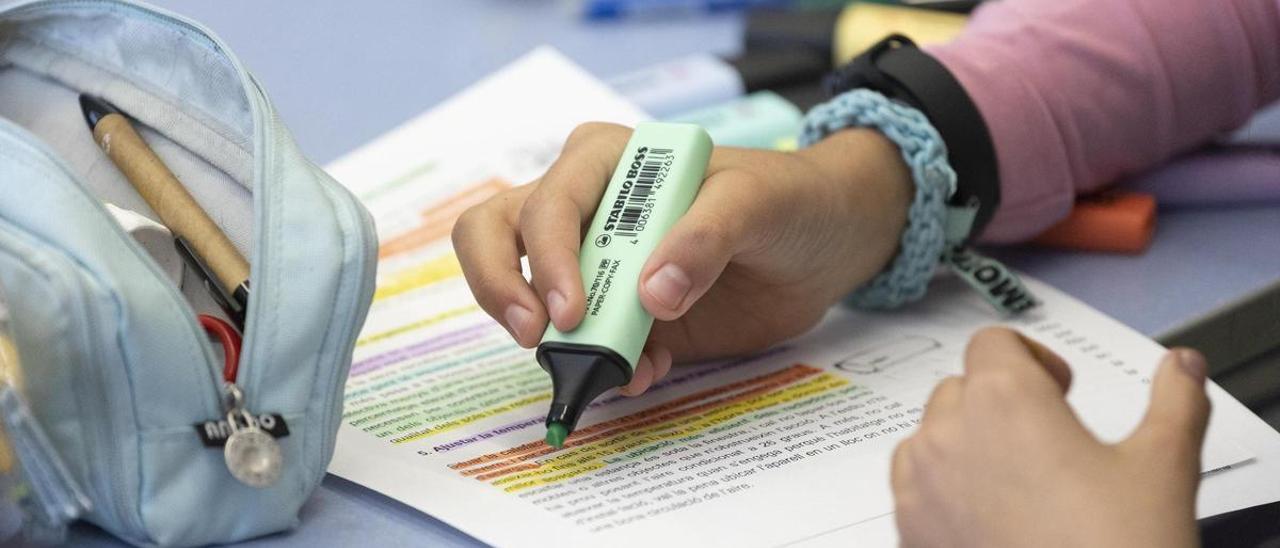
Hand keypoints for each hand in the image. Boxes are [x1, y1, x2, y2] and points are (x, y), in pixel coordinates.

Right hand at [453, 122, 912, 394]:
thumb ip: (705, 237)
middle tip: (537, 338)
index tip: (573, 311)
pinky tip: (648, 372)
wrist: (828, 244)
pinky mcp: (620, 316)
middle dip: (504, 289)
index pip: (547, 202)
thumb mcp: (757, 202)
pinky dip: (602, 368)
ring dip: (556, 342)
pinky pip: (584, 346)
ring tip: (615, 369)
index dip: (546, 258)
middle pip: (496, 235)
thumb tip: (650, 294)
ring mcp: (597, 265)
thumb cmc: (788, 198)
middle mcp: (586, 208)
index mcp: (608, 161)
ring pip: (523, 294)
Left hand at [892, 327, 1210, 547]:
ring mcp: (918, 486)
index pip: (993, 342)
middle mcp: (948, 435)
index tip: (1060, 390)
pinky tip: (993, 522)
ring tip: (1021, 486)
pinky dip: (943, 492)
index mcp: (1004, 401)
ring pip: (930, 438)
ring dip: (966, 446)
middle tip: (1050, 443)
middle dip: (1001, 404)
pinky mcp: (907, 531)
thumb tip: (1181, 367)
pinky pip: (912, 489)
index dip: (1032, 359)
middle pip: (960, 388)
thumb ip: (1173, 402)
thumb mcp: (1163, 468)